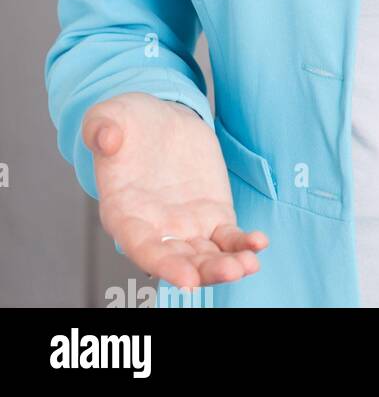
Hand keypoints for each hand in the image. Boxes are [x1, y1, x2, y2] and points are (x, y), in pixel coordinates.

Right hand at [82, 92, 268, 289]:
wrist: (159, 120)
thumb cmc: (126, 123)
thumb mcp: (107, 116)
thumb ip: (100, 129)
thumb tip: (106, 138)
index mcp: (124, 214)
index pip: (143, 248)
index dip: (164, 265)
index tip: (187, 279)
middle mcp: (155, 229)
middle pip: (181, 259)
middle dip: (205, 271)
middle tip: (232, 272)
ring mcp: (186, 224)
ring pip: (207, 255)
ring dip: (227, 264)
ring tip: (249, 264)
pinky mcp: (212, 213)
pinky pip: (228, 236)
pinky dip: (241, 243)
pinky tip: (259, 243)